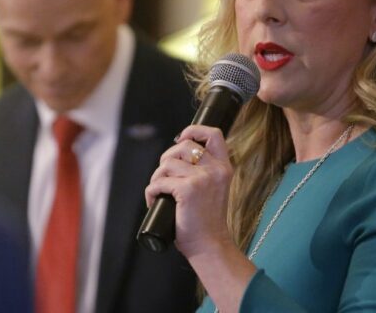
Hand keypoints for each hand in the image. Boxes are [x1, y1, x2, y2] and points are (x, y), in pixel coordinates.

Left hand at [144, 125, 234, 256]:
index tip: (181, 139)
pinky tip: (155, 201)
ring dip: (157, 177)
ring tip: (160, 191)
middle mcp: (216, 169)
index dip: (194, 130)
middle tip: (165, 175)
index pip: (213, 134)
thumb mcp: (214, 189)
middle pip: (183, 146)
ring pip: (167, 163)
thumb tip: (179, 154)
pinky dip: (151, 191)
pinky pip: (159, 182)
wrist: (210, 245)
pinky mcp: (187, 190)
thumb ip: (205, 171)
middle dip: (167, 158)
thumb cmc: (207, 220)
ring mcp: (202, 179)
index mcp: (224, 167)